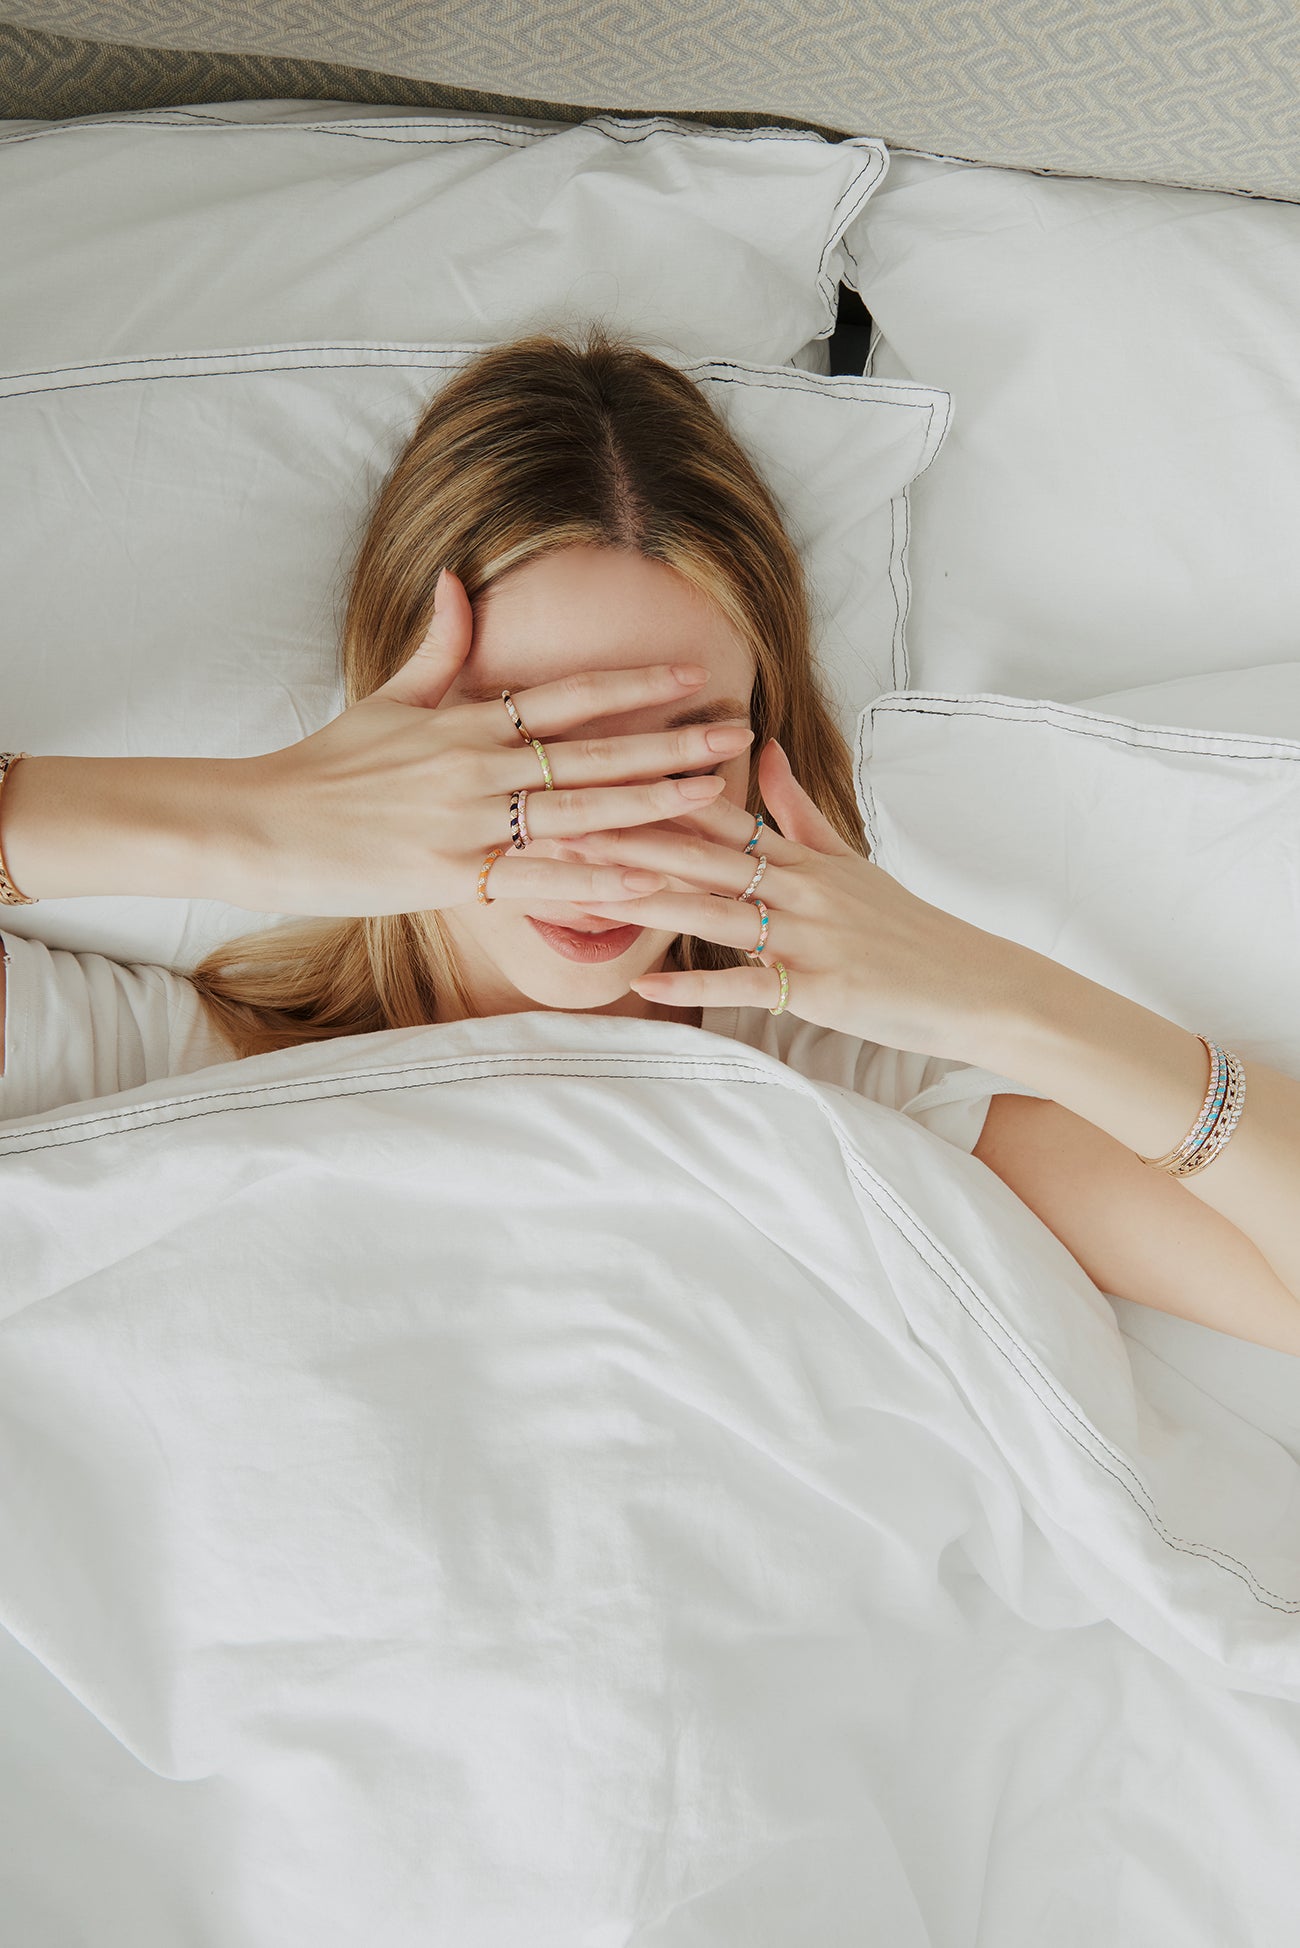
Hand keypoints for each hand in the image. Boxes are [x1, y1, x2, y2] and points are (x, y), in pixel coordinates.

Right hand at [239, 569, 749, 915]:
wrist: (263, 823)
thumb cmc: (325, 765)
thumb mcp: (385, 698)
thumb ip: (437, 648)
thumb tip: (454, 579)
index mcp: (466, 722)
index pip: (569, 697)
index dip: (636, 685)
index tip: (695, 676)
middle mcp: (476, 766)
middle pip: (593, 752)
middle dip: (671, 744)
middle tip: (736, 734)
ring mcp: (467, 822)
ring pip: (578, 812)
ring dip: (652, 805)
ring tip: (714, 797)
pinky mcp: (451, 876)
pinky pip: (538, 880)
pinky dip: (594, 880)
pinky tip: (646, 878)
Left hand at [566, 737, 1018, 1058]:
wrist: (976, 984)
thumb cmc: (908, 929)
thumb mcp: (852, 860)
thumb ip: (798, 810)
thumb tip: (766, 749)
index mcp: (802, 857)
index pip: (717, 815)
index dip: (653, 795)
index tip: (595, 778)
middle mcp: (801, 888)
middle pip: (701, 856)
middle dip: (626, 840)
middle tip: (556, 826)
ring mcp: (810, 937)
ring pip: (716, 911)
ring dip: (647, 899)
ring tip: (585, 889)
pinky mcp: (820, 988)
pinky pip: (749, 985)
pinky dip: (696, 985)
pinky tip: (645, 984)